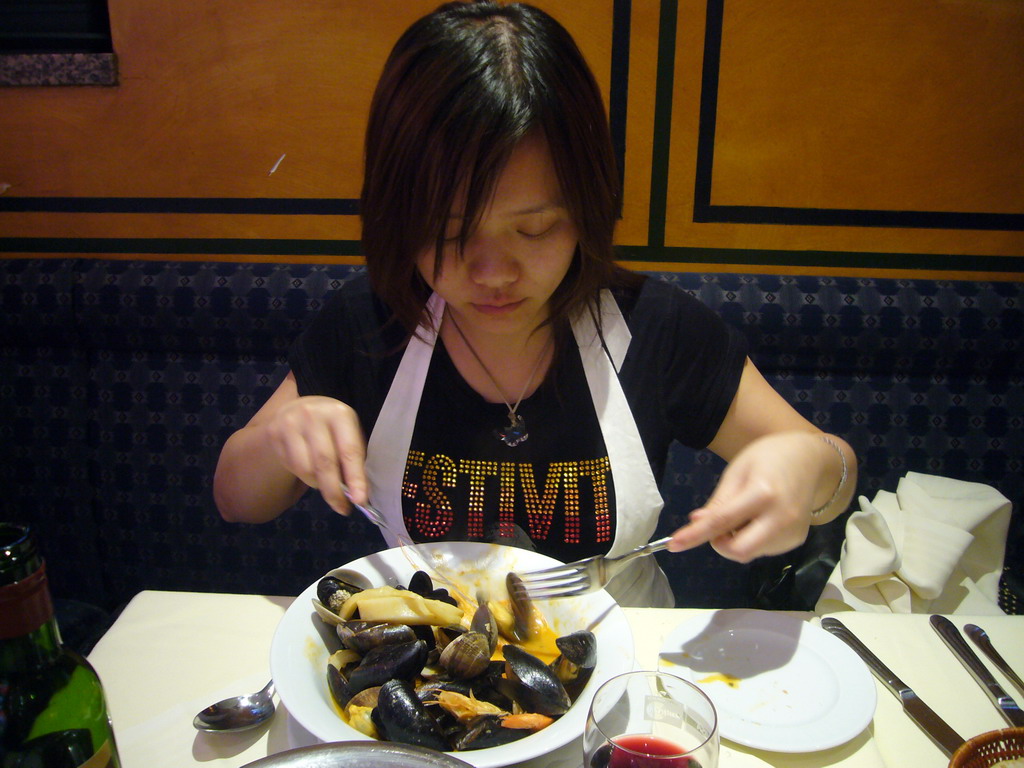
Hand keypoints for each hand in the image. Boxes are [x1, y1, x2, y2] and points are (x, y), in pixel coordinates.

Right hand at [265, 395, 367, 514]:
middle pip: (324, 463)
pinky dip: (304, 476)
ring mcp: (289, 424)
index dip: (355, 478)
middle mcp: (312, 415)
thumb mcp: (349, 432)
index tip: (359, 500)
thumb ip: (353, 458)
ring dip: (318, 485)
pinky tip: (311, 471)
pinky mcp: (274, 433)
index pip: (349, 451)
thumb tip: (356, 494)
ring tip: (327, 485)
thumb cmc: (333, 425)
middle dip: (334, 491)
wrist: (302, 405)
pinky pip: (291, 467)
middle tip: (342, 508)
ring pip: (305, 469)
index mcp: (339, 414)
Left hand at [667, 432, 826, 561]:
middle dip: (720, 545)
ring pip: (751, 553)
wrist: (811, 459)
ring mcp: (792, 532)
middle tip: (716, 527)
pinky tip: (758, 519)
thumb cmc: (768, 457)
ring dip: (736, 541)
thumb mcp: (738, 471)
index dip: (695, 535)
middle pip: (740, 551)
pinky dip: (752, 540)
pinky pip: (764, 549)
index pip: (722, 521)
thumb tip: (696, 522)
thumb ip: (719, 501)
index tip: (673, 544)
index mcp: (763, 493)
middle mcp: (781, 517)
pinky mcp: (798, 540)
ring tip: (744, 513)